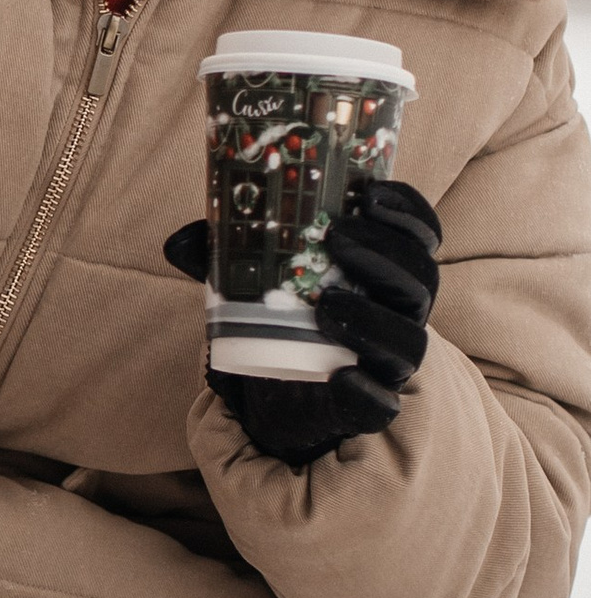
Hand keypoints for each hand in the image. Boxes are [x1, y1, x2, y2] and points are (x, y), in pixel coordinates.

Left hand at [164, 182, 440, 465]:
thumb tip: (178, 242)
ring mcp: (387, 361)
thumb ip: (223, 259)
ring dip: (373, 318)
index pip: (419, 235)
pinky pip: (382, 403)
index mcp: (382, 272)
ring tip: (325, 307)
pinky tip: (342, 377)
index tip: (370, 192)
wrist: (277, 391)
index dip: (406, 211)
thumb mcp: (251, 280)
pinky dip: (366, 391)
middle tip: (336, 236)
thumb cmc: (279, 317)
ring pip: (408, 340)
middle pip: (419, 279)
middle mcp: (398, 312)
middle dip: (383, 252)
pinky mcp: (369, 405)